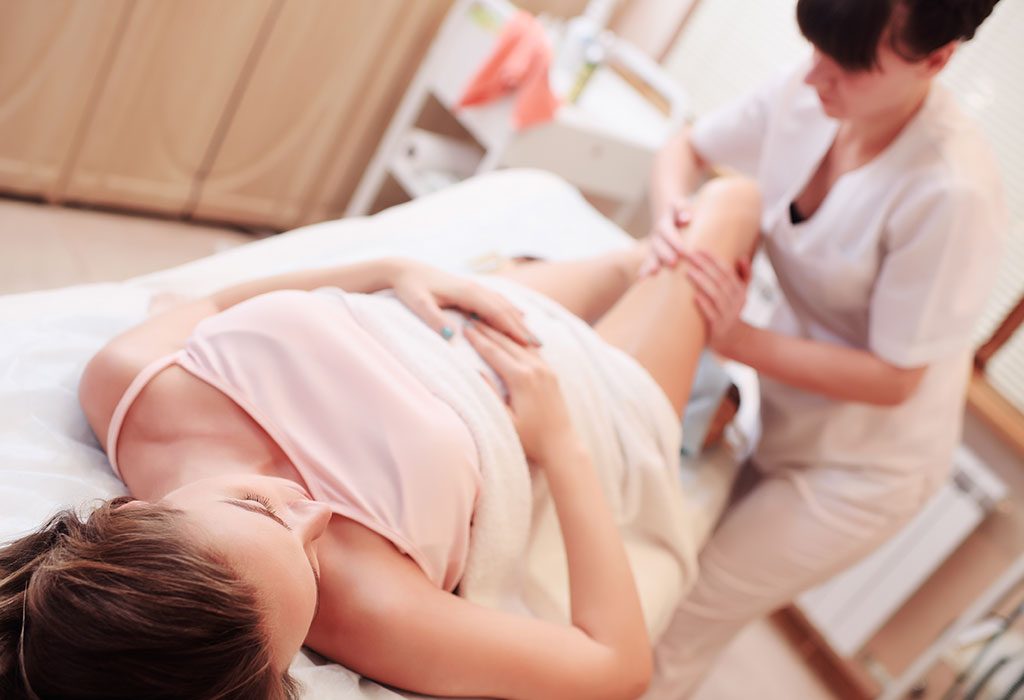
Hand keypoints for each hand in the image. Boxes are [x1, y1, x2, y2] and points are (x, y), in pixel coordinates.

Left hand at [389, 260, 538, 345]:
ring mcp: (474, 287)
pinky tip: (519, 316)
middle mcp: (475, 288)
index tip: (528, 345)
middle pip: (505, 310)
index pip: (497, 313)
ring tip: (533, 338)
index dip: (513, 329)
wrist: (403, 269)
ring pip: (503, 305)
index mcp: (466, 293)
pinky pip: (497, 301)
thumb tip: (449, 336)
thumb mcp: (418, 304)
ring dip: (519, 321)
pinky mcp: (470, 289)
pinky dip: (511, 310)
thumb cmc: (409, 288)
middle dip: (522, 328)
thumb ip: (433, 319)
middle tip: (539, 347)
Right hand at [463, 321, 575, 462]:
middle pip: (507, 343)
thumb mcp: (505, 419)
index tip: (466, 327)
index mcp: (521, 379)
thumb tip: (475, 371)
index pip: (495, 353)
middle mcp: (535, 369)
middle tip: (472, 317)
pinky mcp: (552, 374)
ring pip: (520, 344)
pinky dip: (518, 341)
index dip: (479, 340)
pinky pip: (532, 351)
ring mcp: (546, 370)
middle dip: (489, 330)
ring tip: (488, 322)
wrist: (561, 445)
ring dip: (503, 332)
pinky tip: (510, 336)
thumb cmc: (530, 438)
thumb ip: (490, 393)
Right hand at [638, 198, 692, 276]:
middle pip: (658, 244)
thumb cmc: (683, 213)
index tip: (683, 251)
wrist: (671, 216)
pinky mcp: (653, 254)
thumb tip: (686, 218)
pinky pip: (647, 262)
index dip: (674, 240)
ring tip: (653, 272)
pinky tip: (642, 280)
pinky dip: (644, 270)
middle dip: (665, 254)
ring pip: (651, 254)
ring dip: (651, 263)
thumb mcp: (682, 207)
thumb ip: (683, 210)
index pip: (667, 230)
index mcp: (665, 222)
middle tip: (673, 263)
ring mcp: (654, 245)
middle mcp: (657, 235)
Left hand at [683, 250, 751, 352]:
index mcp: (740, 290)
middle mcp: (736, 301)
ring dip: (702, 282)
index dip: (713, 259)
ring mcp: (728, 314)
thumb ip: (743, 276)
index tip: (699, 249)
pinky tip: (694, 296)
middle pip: (720, 280)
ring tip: (689, 272)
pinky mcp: (718, 327)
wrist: (733, 340)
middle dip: (705, 266)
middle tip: (689, 256)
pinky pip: (711, 314)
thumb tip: (743, 257)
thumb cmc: (731, 311)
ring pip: (716, 295)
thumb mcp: (741, 294)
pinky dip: (703, 305)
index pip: (727, 271)